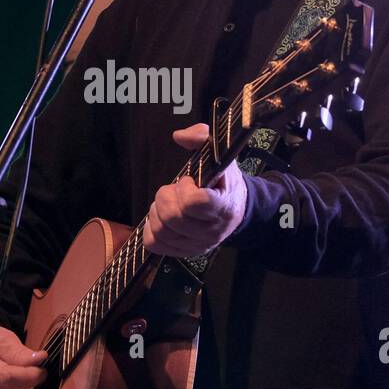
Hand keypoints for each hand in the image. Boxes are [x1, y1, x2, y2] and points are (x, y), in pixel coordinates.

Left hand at [141, 122, 247, 257]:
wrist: (236, 210)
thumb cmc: (223, 182)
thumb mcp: (219, 156)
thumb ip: (201, 137)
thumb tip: (179, 136)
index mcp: (223, 206)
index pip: (195, 203)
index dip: (185, 189)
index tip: (188, 182)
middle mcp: (212, 230)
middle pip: (172, 217)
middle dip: (166, 198)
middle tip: (174, 191)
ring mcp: (198, 244)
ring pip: (161, 231)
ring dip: (157, 213)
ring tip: (169, 203)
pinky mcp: (185, 251)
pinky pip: (155, 244)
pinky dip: (151, 230)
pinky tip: (161, 219)